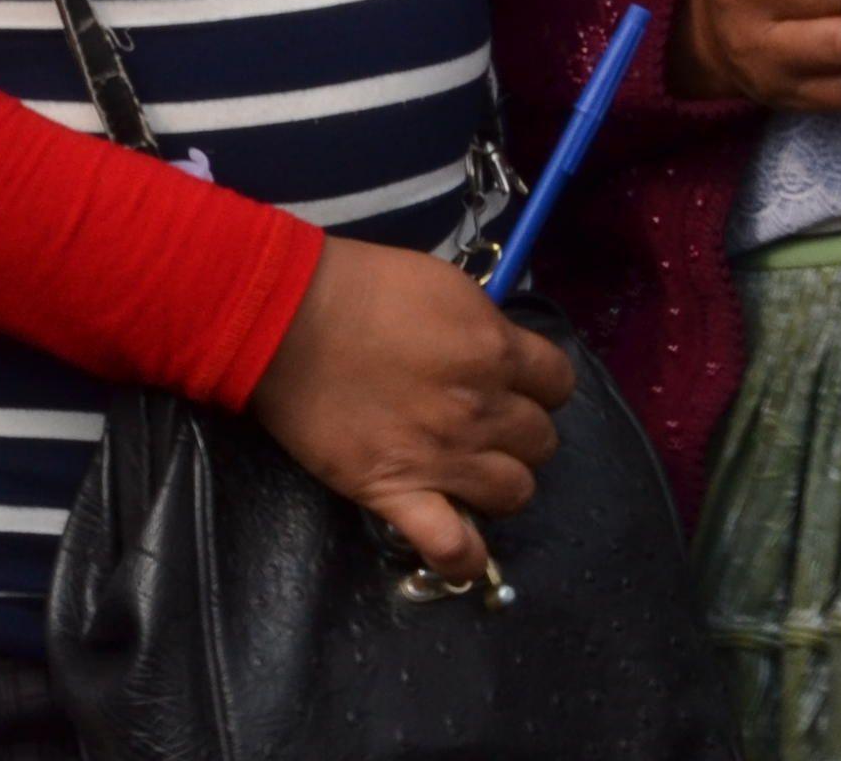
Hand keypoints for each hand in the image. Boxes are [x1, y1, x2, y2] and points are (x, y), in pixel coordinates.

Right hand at [244, 238, 572, 585]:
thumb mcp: (440, 284)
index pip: (558, 383)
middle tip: (478, 421)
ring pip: (516, 493)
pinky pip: (454, 547)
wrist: (281, 316)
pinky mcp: (398, 493)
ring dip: (498, 482)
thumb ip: (481, 323)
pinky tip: (460, 549)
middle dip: (517, 431)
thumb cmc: (356, 286)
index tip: (509, 381)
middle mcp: (482, 410)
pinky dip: (464, 557)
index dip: (536, 383)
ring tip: (465, 471)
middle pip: (542, 442)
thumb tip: (496, 349)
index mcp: (495, 351)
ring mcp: (444, 458)